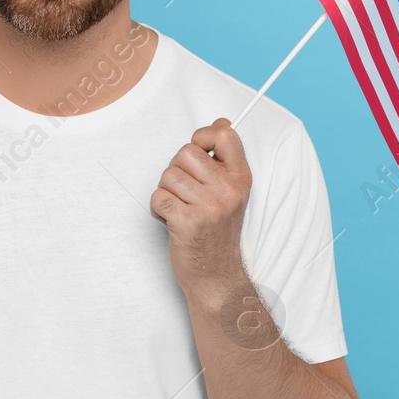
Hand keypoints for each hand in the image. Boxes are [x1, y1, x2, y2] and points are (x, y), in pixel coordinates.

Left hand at [150, 118, 251, 291]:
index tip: (199, 154)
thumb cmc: (218, 231)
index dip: (202, 137)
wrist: (216, 276)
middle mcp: (229, 190)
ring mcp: (209, 207)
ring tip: (181, 210)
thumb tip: (221, 121)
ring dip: (167, 193)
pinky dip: (157, 210)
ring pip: (167, 175)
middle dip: (177, 171)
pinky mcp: (188, 223)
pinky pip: (157, 197)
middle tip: (188, 194)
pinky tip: (172, 221)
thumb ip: (224, 158)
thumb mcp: (231, 191)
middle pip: (185, 153)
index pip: (224, 134)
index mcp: (241, 178)